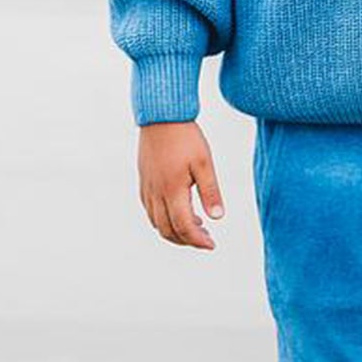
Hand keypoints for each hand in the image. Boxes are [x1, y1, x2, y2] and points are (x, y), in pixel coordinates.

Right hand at [137, 120, 226, 247]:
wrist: (160, 116)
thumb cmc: (186, 137)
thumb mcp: (204, 163)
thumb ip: (210, 192)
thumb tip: (217, 218)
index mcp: (173, 190)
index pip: (184, 226)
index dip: (198, 240)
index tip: (212, 244)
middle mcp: (157, 193)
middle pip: (168, 230)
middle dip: (187, 240)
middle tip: (206, 239)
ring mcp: (148, 188)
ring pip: (156, 223)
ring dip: (174, 232)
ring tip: (195, 227)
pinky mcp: (144, 181)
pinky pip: (149, 210)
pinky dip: (162, 220)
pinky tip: (177, 212)